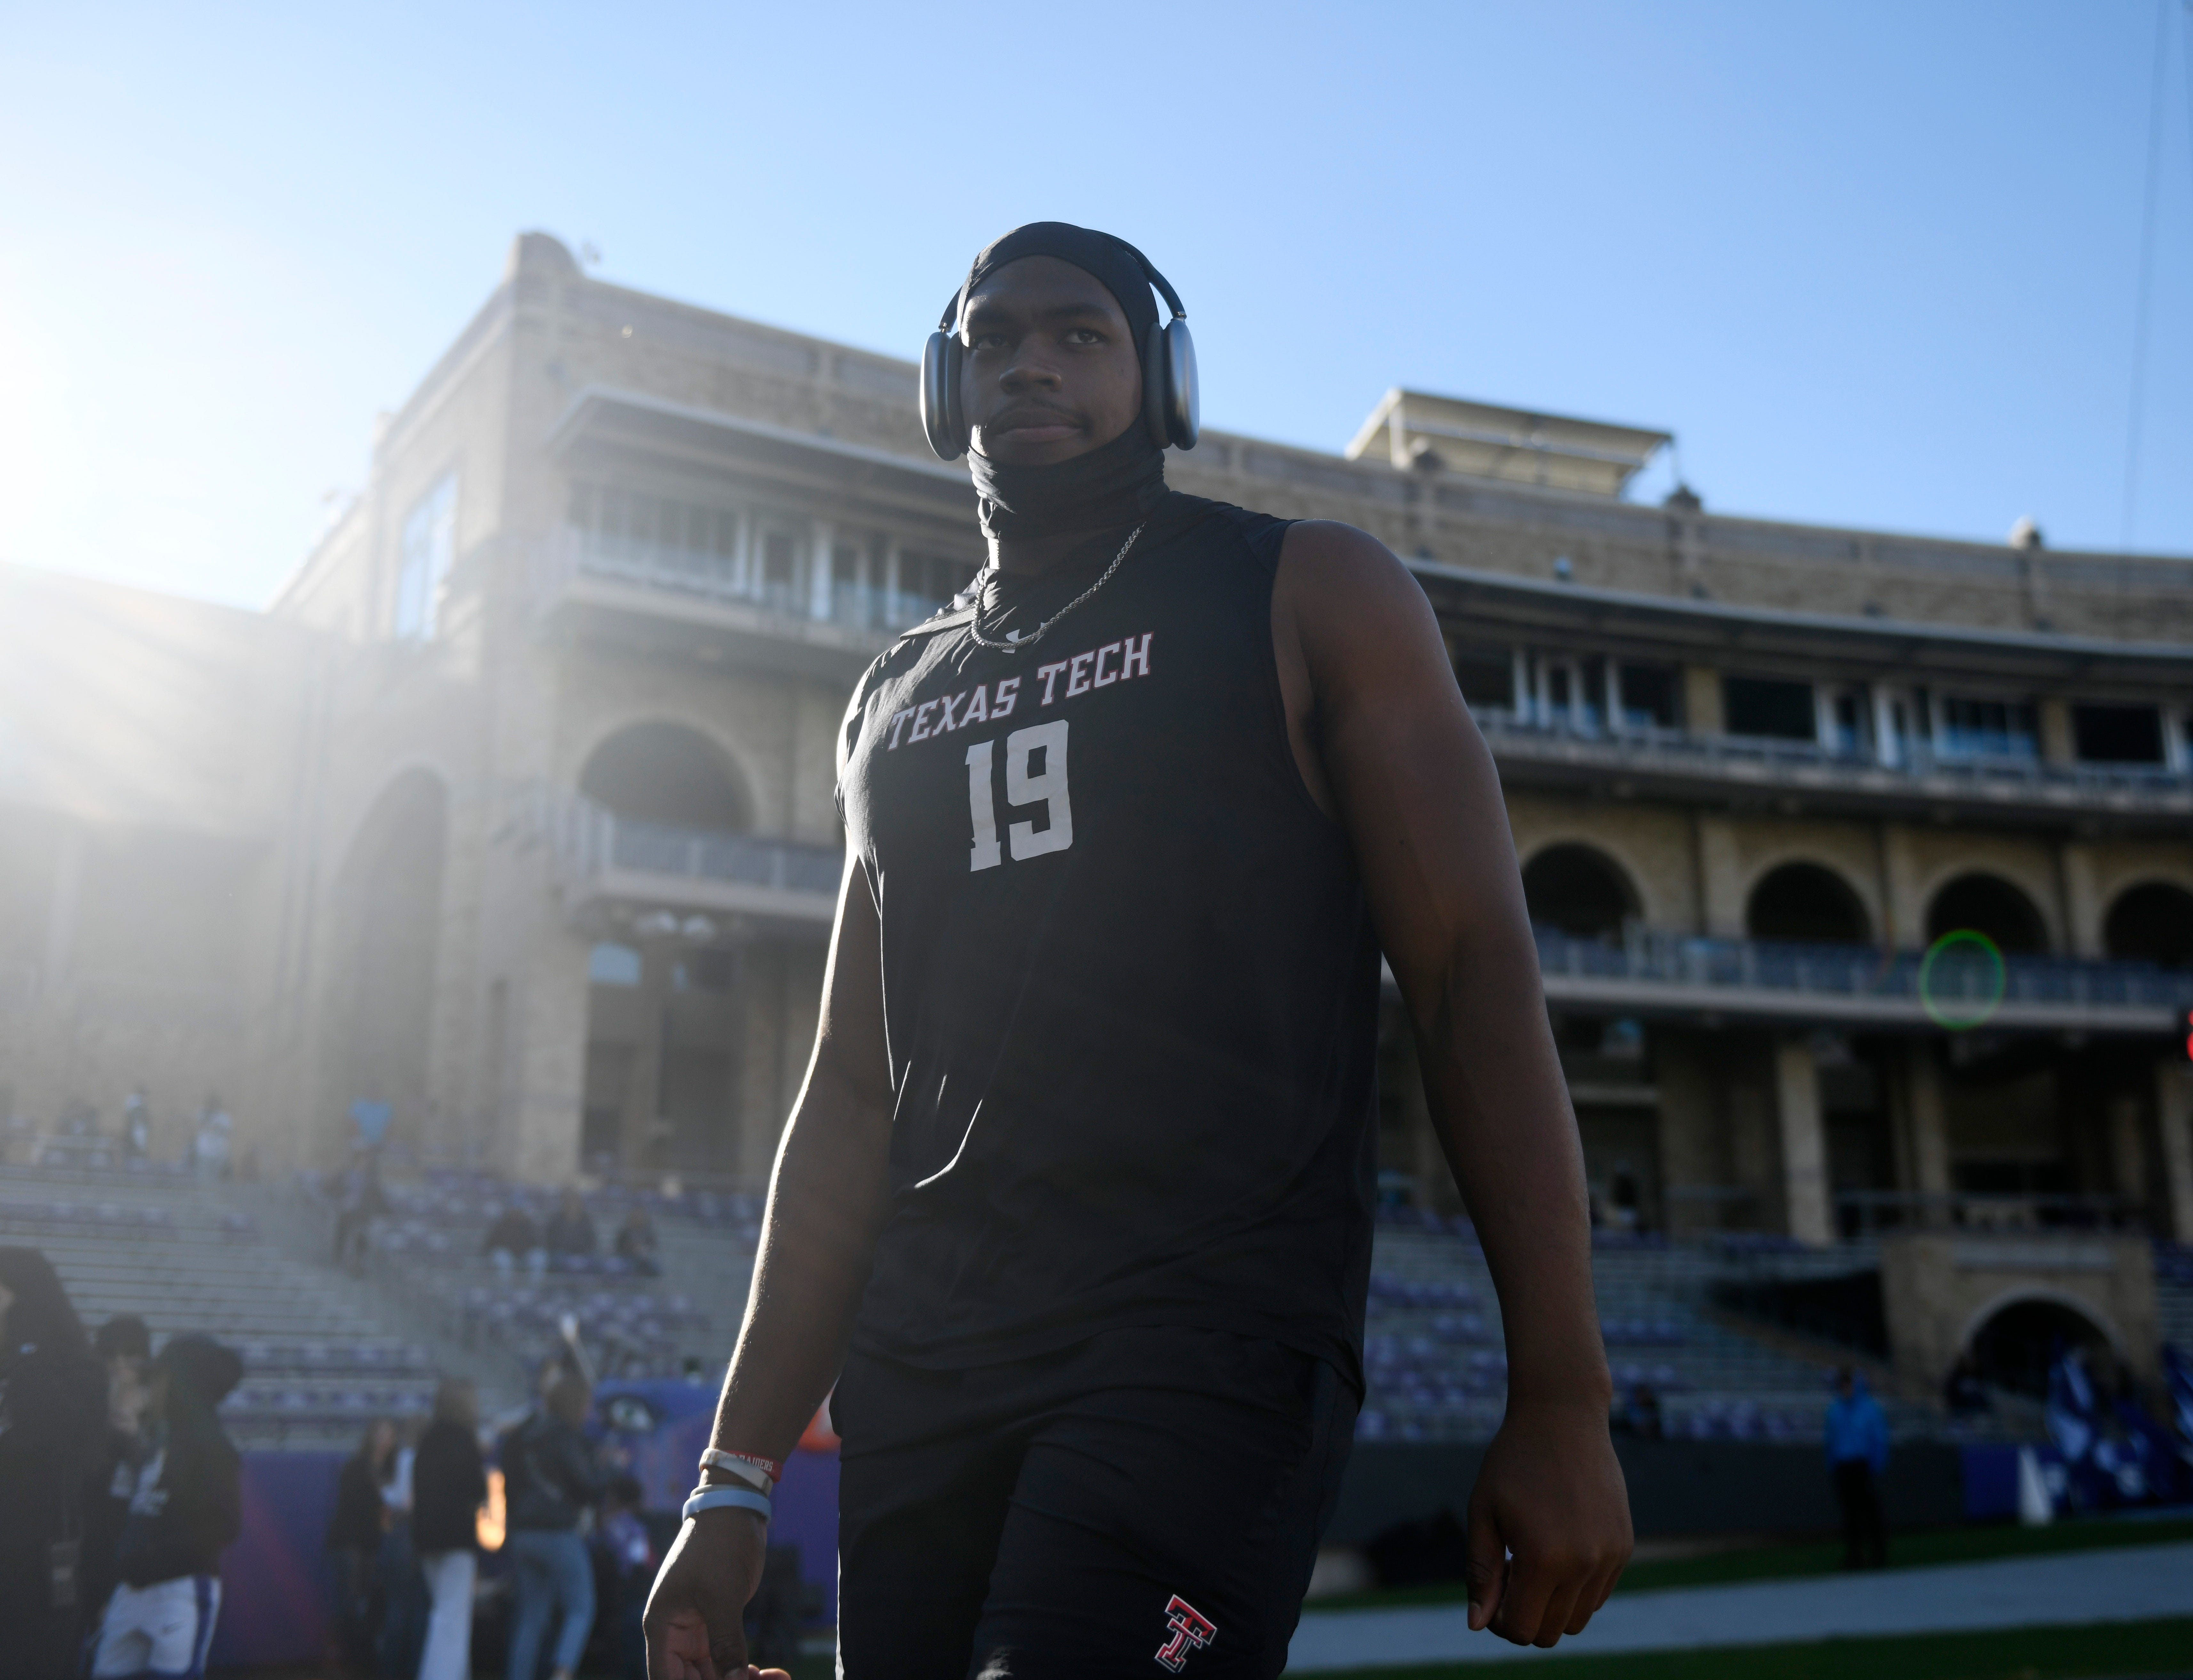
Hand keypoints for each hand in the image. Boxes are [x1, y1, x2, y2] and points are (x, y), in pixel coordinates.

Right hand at [643, 1510, 787, 1679]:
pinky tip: (774, 1673)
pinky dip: (746, 1669)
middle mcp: (673, 1634)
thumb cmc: (719, 1546)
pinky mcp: (716, 1624)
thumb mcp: (723, 1596)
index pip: (666, 1679)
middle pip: (692, 1679)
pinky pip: (726, 1658)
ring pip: (713, 1673)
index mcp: (662, 1627)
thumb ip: (726, 1644)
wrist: (734, 1512)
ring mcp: (695, 1630)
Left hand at [1464, 1397, 1631, 1646]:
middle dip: (1524, 1616)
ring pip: (1579, 1618)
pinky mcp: (1624, 1545)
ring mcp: (1610, 1556)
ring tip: (1531, 1560)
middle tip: (1508, 1573)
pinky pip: (1599, 1593)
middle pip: (1552, 1631)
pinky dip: (1576, 1588)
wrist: (1563, 1416)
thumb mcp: (1484, 1514)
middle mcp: (1584, 1564)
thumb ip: (1481, 1573)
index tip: (1491, 1592)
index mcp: (1543, 1559)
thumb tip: (1478, 1626)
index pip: (1522, 1629)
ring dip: (1551, 1605)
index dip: (1500, 1622)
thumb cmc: (1513, 1462)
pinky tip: (1557, 1548)